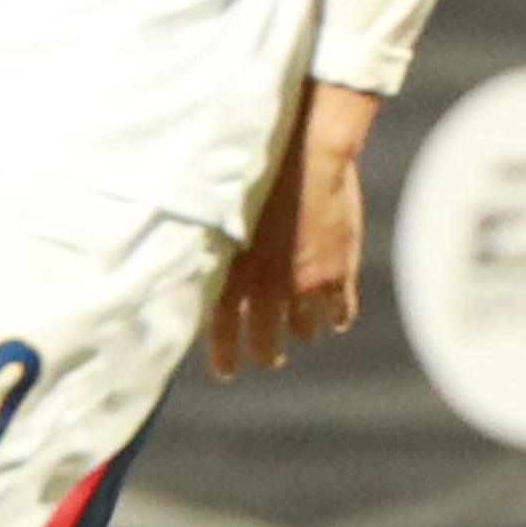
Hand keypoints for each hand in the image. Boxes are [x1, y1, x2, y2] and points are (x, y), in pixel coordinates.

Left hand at [201, 85, 376, 373]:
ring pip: (303, 329)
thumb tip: (185, 259)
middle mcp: (266, 288)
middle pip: (265, 340)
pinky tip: (335, 321)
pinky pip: (340, 312)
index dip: (223, 355)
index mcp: (230, 274)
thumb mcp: (218, 210)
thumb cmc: (253, 172)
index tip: (226, 371)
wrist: (306, 155)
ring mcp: (305, 286)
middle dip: (266, 352)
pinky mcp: (338, 274)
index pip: (221, 331)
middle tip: (268, 358)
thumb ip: (209, 245)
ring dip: (301, 332)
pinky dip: (337, 318)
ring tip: (302, 333)